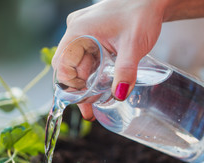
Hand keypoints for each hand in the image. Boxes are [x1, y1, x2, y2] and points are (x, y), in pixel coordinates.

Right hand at [52, 0, 167, 120]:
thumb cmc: (142, 14)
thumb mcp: (133, 45)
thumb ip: (126, 72)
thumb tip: (118, 95)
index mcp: (78, 31)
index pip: (62, 64)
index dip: (70, 85)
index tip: (84, 100)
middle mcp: (76, 30)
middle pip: (68, 66)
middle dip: (78, 88)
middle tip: (90, 107)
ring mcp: (83, 32)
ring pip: (77, 63)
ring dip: (85, 81)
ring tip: (97, 100)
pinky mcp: (91, 34)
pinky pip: (86, 57)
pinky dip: (92, 72)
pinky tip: (101, 83)